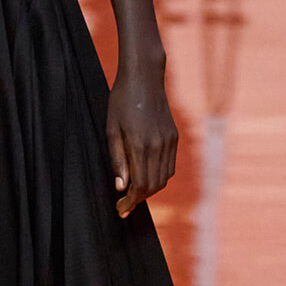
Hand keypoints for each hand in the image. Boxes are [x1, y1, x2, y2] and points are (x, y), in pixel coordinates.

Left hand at [106, 63, 176, 217]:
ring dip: (149, 190)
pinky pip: (170, 166)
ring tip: (133, 193)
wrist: (144, 77)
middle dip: (138, 199)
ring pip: (164, 178)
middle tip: (124, 205)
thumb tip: (121, 187)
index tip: (120, 209)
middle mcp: (158, 146)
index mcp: (140, 145)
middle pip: (153, 186)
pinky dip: (159, 177)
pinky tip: (146, 176)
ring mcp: (169, 141)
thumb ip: (117, 160)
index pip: (139, 185)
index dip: (130, 202)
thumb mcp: (111, 129)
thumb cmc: (121, 100)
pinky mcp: (174, 136)